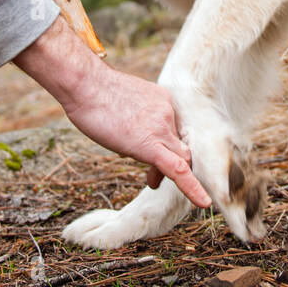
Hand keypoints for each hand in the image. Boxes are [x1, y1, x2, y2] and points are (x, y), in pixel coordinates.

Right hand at [13, 16, 210, 207]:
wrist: (85, 83)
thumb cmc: (93, 92)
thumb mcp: (123, 103)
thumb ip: (135, 120)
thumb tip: (132, 141)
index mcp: (162, 101)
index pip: (174, 130)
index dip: (169, 146)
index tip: (158, 158)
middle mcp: (168, 112)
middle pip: (180, 144)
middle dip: (171, 161)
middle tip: (153, 177)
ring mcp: (162, 127)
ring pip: (178, 157)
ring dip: (166, 172)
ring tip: (152, 182)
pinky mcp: (151, 144)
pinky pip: (178, 169)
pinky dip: (193, 188)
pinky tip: (202, 203)